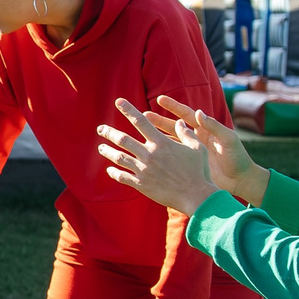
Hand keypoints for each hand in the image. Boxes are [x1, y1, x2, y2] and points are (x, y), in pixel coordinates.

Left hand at [97, 99, 225, 214]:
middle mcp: (149, 154)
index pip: (141, 122)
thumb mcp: (196, 148)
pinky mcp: (141, 184)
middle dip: (109, 132)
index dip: (129, 110)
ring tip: (101, 148)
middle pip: (123, 139)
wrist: (194, 196)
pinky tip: (109, 169)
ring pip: (119, 157)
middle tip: (100, 128)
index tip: (119, 102)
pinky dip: (114, 172)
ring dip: (107, 151)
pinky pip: (122, 177)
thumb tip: (180, 122)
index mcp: (161, 143)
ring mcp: (143, 170)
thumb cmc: (198, 171)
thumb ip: (186, 134)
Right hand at [154, 95, 268, 204]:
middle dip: (159, 121)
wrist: (241, 180)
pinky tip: (149, 155)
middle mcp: (196, 139)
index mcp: (205, 130)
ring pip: (170, 142)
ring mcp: (191, 153)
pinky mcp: (189, 165)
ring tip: (142, 134)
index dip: (173, 107)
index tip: (160, 99)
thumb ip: (214, 126)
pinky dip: (162, 156)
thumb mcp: (228, 139)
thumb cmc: (237, 158)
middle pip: (174, 127)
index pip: (187, 115)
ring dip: (156, 137)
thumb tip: (199, 113)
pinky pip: (173, 158)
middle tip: (144, 115)